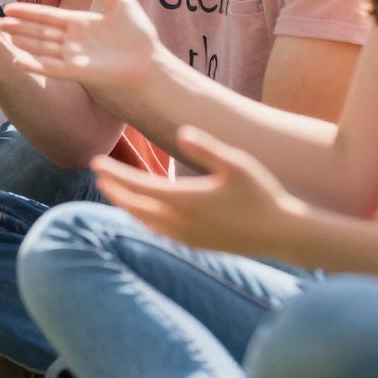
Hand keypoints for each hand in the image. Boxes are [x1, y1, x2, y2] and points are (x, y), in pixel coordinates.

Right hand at [0, 0, 162, 89]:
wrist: (151, 63)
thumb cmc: (140, 37)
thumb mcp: (122, 5)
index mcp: (80, 24)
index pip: (48, 16)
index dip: (29, 12)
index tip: (9, 7)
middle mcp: (73, 41)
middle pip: (39, 32)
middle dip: (18, 28)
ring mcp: (73, 57)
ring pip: (41, 48)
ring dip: (22, 43)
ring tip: (3, 37)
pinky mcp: (78, 72)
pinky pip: (52, 68)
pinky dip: (36, 65)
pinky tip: (20, 61)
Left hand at [92, 127, 309, 260]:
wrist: (282, 235)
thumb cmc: (262, 194)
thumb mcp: (237, 165)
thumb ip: (207, 148)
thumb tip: (182, 133)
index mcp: (185, 200)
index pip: (136, 186)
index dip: (113, 174)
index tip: (95, 163)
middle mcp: (179, 222)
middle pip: (133, 205)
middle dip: (112, 189)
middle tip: (98, 173)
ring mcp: (185, 236)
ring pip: (143, 221)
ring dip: (125, 205)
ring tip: (113, 190)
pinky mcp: (194, 245)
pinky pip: (158, 232)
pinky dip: (143, 220)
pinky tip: (143, 213)